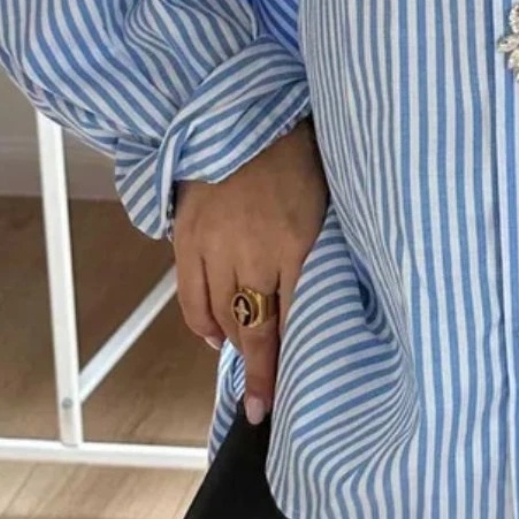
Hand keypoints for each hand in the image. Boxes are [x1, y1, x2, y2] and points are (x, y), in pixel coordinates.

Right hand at [170, 117, 328, 424]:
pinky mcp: (187, 236)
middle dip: (260, 370)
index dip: (289, 364)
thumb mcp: (329, 200)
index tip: (285, 400)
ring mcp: (215, 245)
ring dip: (234, 344)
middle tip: (261, 405)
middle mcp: (253, 250)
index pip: (295, 318)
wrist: (249, 113)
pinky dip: (201, 323)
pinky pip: (190, 296)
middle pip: (255, 326)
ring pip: (222, 315)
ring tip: (246, 363)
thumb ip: (326, 250)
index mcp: (298, 241)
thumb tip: (331, 295)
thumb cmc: (301, 153)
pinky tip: (214, 336)